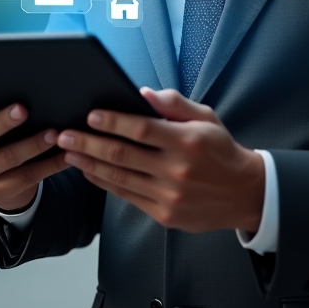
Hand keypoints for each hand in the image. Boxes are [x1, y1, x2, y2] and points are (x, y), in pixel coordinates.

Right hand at [0, 92, 69, 211]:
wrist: (8, 180)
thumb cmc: (8, 138)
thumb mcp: (1, 126)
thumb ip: (7, 110)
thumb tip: (37, 88)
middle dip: (3, 121)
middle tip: (23, 110)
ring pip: (7, 158)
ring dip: (33, 145)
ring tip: (54, 134)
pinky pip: (26, 177)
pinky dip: (49, 165)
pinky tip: (65, 156)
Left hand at [56, 88, 264, 233]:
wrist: (244, 193)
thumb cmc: (221, 150)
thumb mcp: (206, 117)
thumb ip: (174, 104)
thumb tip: (142, 94)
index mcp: (188, 141)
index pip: (142, 129)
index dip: (113, 121)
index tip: (90, 115)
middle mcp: (177, 170)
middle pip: (123, 154)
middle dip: (88, 143)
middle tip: (64, 134)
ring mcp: (169, 195)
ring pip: (119, 177)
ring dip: (89, 163)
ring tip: (68, 152)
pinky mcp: (164, 214)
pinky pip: (127, 196)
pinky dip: (104, 183)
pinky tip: (89, 171)